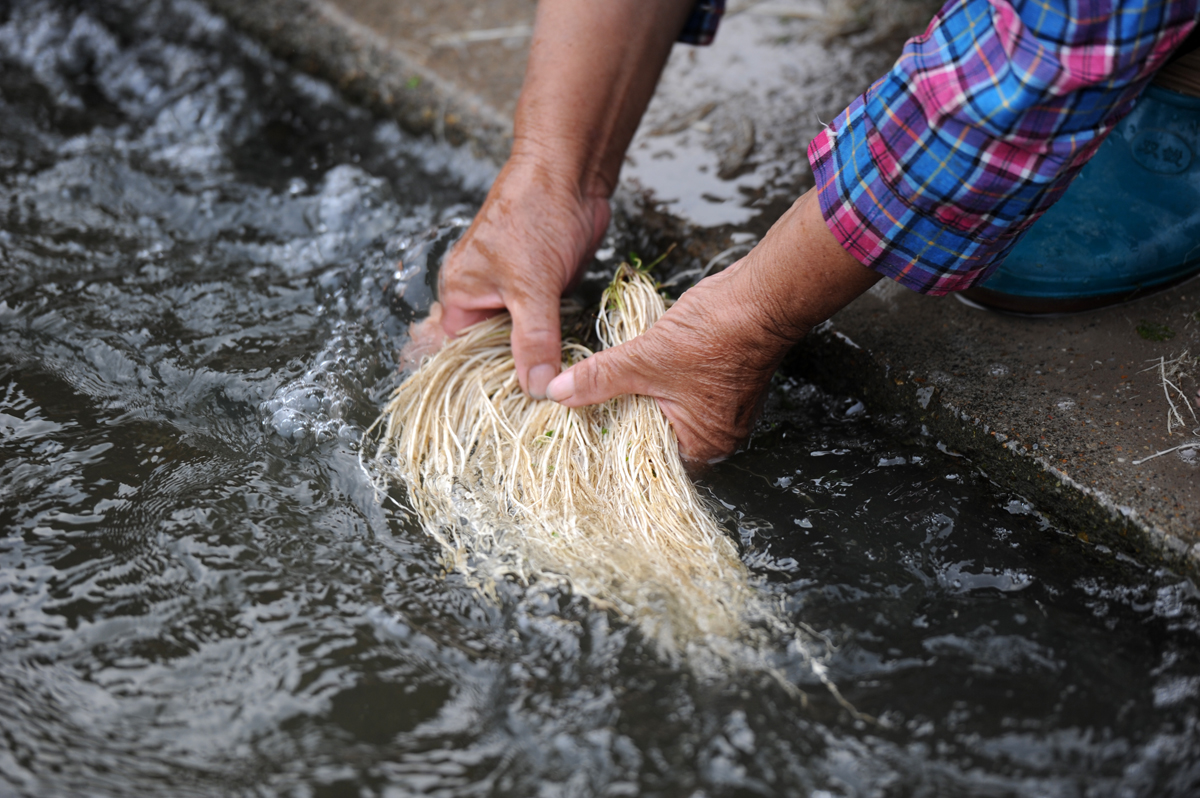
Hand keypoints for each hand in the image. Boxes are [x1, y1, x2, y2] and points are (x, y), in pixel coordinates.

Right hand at [437, 154, 609, 397]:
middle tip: (540, 412)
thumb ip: (533, 339)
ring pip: (525, 341)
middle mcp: (484, 296)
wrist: (571, 172)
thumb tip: (537, 388)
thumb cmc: (534, 213)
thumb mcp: (531, 286)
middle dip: (516, 376)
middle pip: (494, 351)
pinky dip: (559, 343)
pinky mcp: (546, 289)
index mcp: (461, 293)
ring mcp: (516, 293)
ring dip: (541, 361)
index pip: (460, 353)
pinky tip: (573, 366)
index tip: (505, 412)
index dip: (480, 381)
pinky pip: (548, 327)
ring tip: (560, 395)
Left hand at [546, 189, 881, 461]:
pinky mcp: (722, 383)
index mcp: (704, 446)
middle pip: (656, 439)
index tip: (583, 434)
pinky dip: (657, 384)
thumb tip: (557, 392)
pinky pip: (680, 394)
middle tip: (585, 410)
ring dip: (640, 400)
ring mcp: (722, 409)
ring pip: (667, 413)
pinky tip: (635, 371)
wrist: (763, 294)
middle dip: (623, 421)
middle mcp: (717, 436)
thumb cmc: (718, 333)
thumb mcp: (646, 358)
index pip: (649, 463)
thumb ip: (600, 378)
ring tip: (605, 389)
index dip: (615, 448)